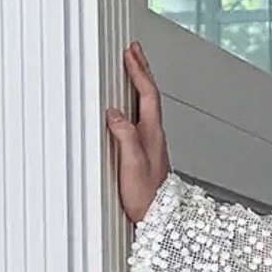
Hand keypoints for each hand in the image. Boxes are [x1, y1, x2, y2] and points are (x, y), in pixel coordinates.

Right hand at [105, 40, 170, 224]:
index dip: (138, 72)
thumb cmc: (146, 198)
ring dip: (139, 84)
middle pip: (149, 95)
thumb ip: (124, 136)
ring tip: (133, 69)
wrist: (157, 219)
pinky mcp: (146, 153)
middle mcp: (154, 136)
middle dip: (141, 70)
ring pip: (146, 105)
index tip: (130, 53)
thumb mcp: (132, 164)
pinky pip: (141, 118)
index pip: (147, 94)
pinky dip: (135, 103)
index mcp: (152, 134)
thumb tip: (114, 113)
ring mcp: (152, 144)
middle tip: (134, 51)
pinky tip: (128, 106)